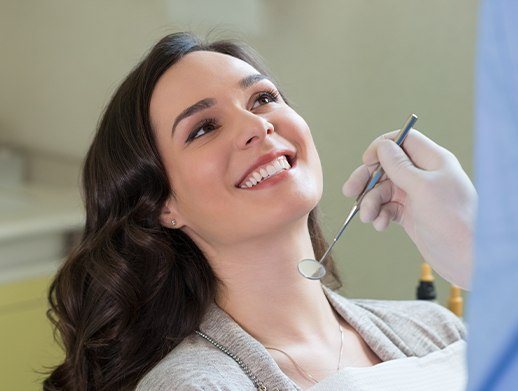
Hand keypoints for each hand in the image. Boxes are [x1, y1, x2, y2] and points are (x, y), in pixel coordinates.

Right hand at [342, 129, 476, 288]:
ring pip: (383, 190)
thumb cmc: (453, 220)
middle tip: (350, 191)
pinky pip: (387, 207)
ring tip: (368, 217)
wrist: (466, 258)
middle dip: (367, 179)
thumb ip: (399, 166)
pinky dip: (380, 215)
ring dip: (371, 202)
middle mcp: (424, 175)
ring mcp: (416, 195)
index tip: (367, 161)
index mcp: (433, 161)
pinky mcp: (410, 213)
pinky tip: (381, 225)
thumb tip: (382, 147)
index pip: (403, 140)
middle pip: (386, 166)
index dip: (382, 147)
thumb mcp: (423, 188)